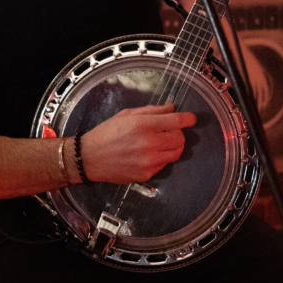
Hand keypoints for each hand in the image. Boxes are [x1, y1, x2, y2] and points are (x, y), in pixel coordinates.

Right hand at [81, 103, 195, 183]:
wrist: (90, 158)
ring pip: (176, 153)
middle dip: (178, 133)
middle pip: (180, 138)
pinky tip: (149, 154)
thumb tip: (171, 108)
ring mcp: (148, 161)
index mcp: (143, 125)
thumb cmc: (106, 134)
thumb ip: (151, 111)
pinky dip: (162, 158)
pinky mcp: (147, 174)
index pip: (175, 121)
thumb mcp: (127, 115)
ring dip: (173, 146)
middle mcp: (148, 143)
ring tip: (162, 143)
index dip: (187, 119)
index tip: (191, 119)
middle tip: (170, 132)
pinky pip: (164, 164)